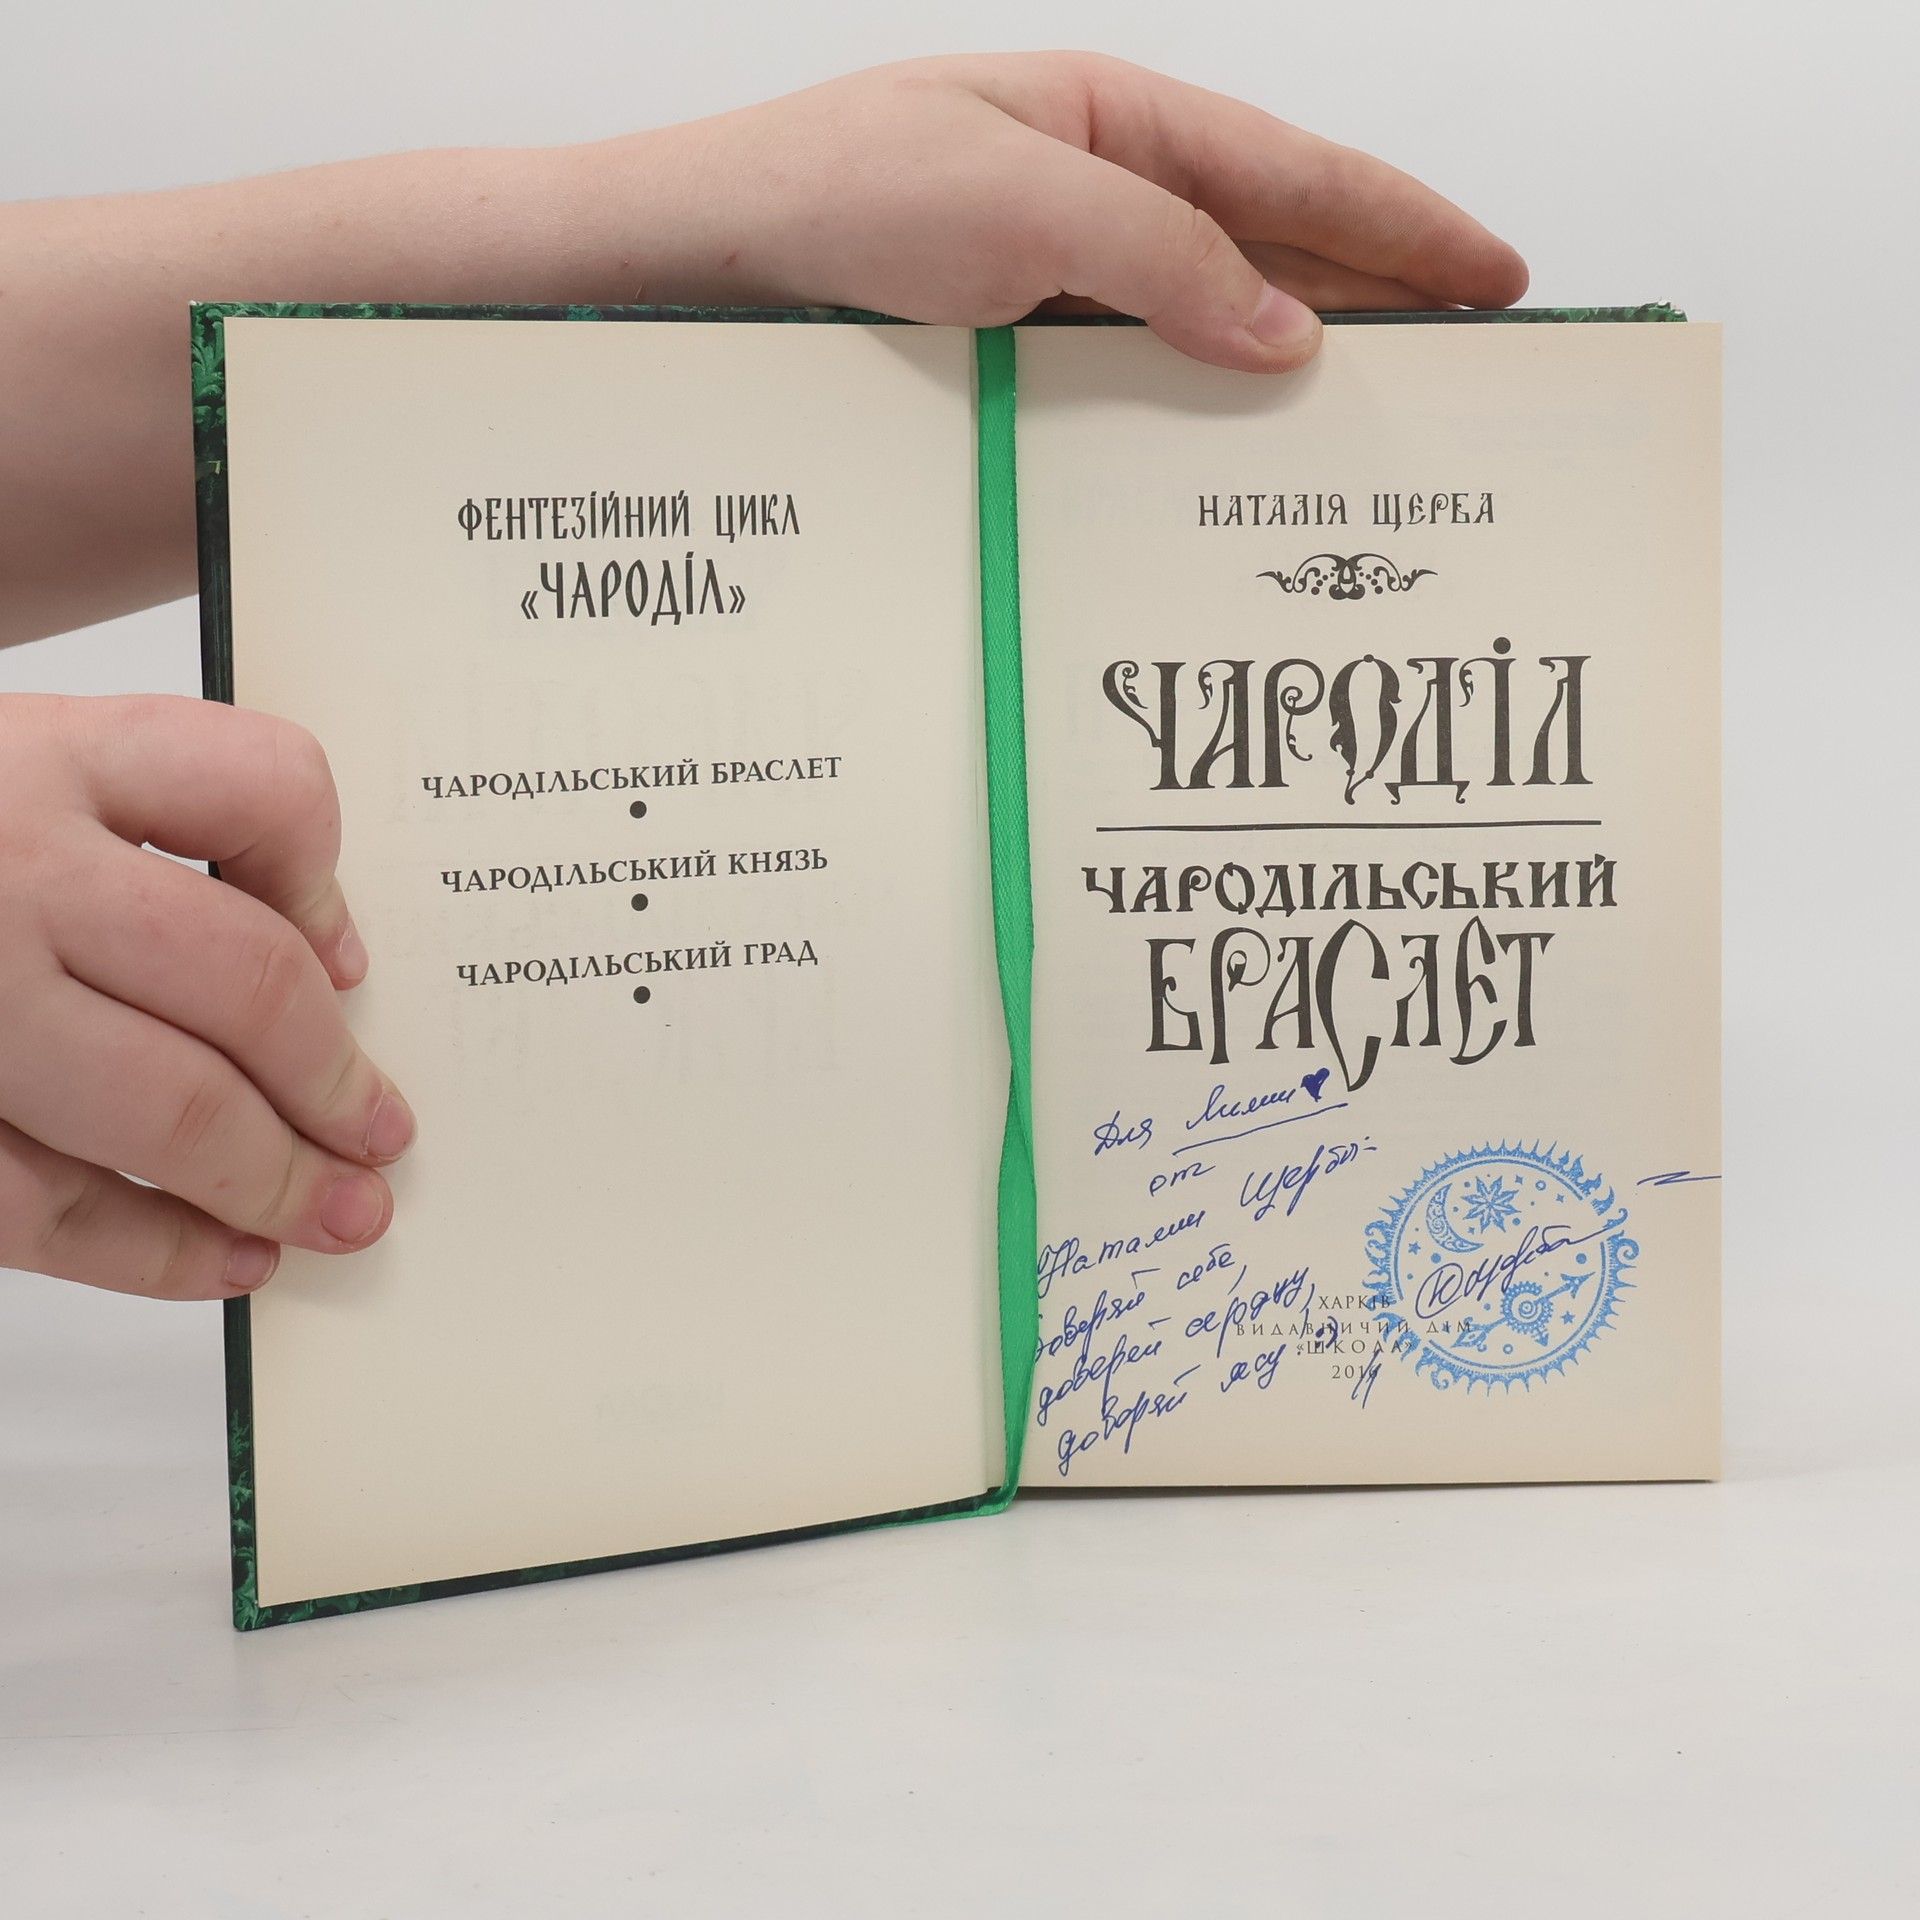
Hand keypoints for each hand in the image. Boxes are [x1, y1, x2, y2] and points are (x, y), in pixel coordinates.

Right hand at [0, 694, 411, 1298]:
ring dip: (271, 1181)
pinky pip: (43, 1207)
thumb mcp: (8, 762)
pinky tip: (224, 1263)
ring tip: (340, 1217)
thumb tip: (316, 952)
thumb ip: (144, 816)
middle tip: (384, 1137)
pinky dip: (151, 1252)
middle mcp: (3, 872)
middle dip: (335, 1082)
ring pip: (164, 1109)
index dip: (330, 884)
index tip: (349, 963)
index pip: (264, 787)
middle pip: (244, 983)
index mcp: (43, 757)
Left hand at [580, 51, 1529, 370]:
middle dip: (1376, 306)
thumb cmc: (836, 194)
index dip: (1409, 228)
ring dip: (1290, 373)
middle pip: (1274, 250)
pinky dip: (1195, 412)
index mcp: (1116, 120)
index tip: (1500, 278)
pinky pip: (1137, 378)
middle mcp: (1100, 195)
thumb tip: (1288, 332)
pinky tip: (1231, 453)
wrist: (697, 264)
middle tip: (1468, 377)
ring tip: (1373, 431)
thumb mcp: (1020, 202)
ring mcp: (1060, 275)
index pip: (1300, 173)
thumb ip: (1165, 256)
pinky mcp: (1015, 346)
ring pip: (1211, 324)